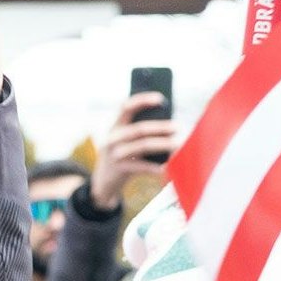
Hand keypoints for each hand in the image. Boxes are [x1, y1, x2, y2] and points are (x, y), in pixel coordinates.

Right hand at [91, 91, 179, 206]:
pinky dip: (156, 167)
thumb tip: (168, 124)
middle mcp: (112, 138)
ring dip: (163, 144)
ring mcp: (115, 154)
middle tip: (177, 127)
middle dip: (161, 127)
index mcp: (115, 127)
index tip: (160, 98)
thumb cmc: (122, 156)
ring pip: (143, 145)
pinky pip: (142, 166)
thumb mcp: (124, 141)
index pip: (125, 107)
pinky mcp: (120, 169)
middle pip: (140, 128)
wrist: (103, 181)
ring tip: (177, 144)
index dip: (142, 100)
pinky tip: (166, 167)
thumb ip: (137, 131)